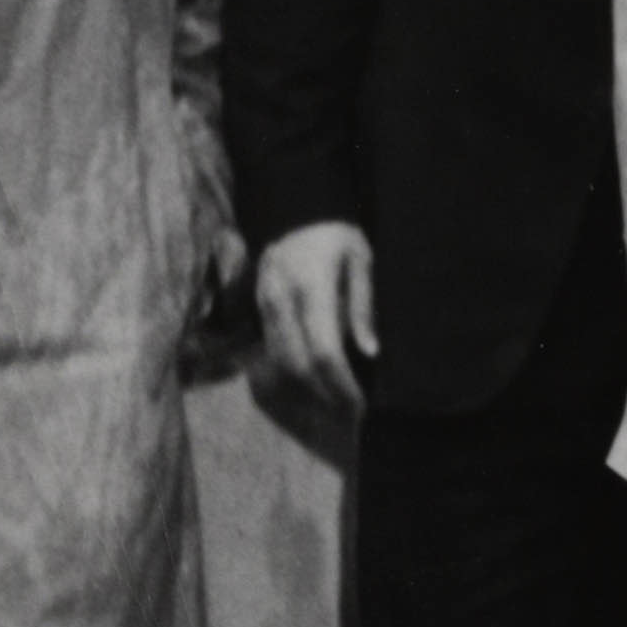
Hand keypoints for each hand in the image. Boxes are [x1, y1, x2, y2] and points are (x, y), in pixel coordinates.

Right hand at [256, 224, 379, 408]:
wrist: (294, 210)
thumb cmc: (337, 235)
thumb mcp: (361, 262)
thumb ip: (363, 306)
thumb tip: (369, 352)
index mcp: (311, 290)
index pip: (324, 353)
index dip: (341, 386)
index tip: (362, 407)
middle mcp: (280, 303)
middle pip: (296, 367)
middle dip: (324, 398)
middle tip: (352, 417)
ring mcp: (264, 308)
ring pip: (277, 365)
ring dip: (306, 394)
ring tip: (336, 409)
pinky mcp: (257, 311)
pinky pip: (269, 354)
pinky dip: (290, 378)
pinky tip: (313, 388)